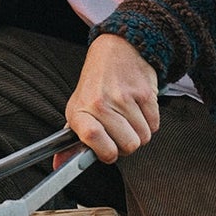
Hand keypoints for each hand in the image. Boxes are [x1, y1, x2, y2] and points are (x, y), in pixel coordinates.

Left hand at [64, 34, 158, 163]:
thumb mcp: (78, 108)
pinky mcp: (144, 93)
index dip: (106, 152)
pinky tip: (139, 109)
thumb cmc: (96, 83)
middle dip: (126, 143)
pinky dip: (150, 122)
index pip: (92, 138)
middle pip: (128, 146)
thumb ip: (73, 141)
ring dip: (139, 132)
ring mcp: (124, 98)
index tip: (108, 151)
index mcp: (80, 111)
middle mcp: (101, 103)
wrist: (116, 50)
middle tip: (120, 129)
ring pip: (143, 138)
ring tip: (128, 116)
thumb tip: (60, 165)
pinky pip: (155, 125)